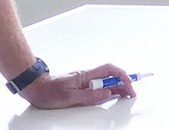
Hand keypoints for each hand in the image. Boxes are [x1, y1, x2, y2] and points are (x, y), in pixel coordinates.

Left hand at [18, 63, 135, 108]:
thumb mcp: (71, 97)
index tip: (129, 84)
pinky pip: (99, 86)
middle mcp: (87, 76)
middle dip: (124, 82)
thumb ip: (91, 96)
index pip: (109, 70)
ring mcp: (85, 81)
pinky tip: (114, 94)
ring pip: (106, 81)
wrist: (36, 88)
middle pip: (111, 76)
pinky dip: (110, 90)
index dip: (122, 76)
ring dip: (118, 87)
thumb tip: (108, 93)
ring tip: (127, 94)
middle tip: (132, 92)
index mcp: (86, 76)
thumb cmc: (49, 92)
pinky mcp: (82, 86)